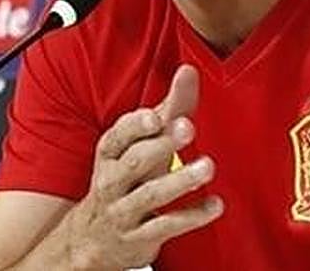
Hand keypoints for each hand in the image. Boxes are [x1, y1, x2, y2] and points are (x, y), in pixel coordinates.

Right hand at [63, 65, 221, 269]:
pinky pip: (166, 226)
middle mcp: (113, 180)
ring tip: (207, 167)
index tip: (157, 116)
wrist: (95, 238)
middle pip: (135, 161)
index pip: (118, 135)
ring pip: (151, 194)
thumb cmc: (125, 179)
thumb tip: (188, 70)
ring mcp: (124, 210)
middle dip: (162, 144)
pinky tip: (215, 205)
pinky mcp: (140, 237)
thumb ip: (169, 108)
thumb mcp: (142, 143)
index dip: (136, 125)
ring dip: (180, 180)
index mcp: (110, 153)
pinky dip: (192, 216)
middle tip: (188, 127)